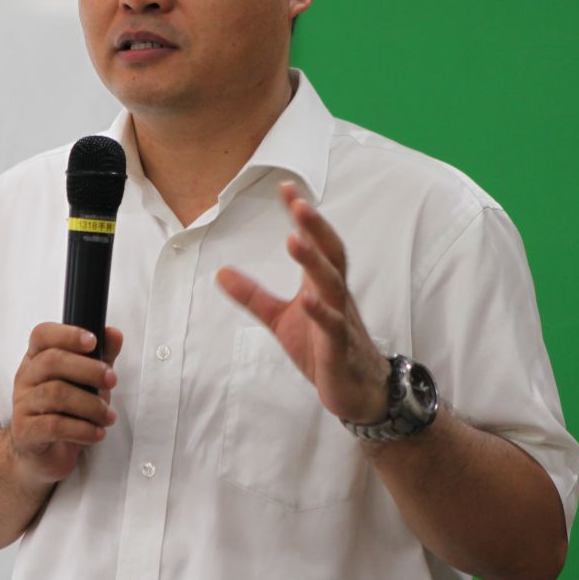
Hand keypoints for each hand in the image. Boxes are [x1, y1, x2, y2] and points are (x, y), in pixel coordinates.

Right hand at [7, 322, 123, 484]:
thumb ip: (101, 356)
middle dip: (89, 369)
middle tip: (112, 381)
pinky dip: (83, 429)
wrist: (42, 454)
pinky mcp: (26, 432)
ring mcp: (22, 405)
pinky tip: (97, 433)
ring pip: (56, 394)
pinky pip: (54, 426)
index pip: (42, 334)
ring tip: (108, 416)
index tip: (93, 341)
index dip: (68, 333)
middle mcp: (26, 378)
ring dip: (91, 405)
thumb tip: (114, 334)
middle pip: (52, 361)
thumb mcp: (87, 381)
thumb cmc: (66, 412)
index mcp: (37, 359)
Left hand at [217, 182, 390, 423]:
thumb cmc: (323, 349)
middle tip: (298, 203)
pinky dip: (321, 312)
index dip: (302, 216)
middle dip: (315, 227)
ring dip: (314, 261)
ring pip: (331, 284)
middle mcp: (335, 295)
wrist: (358, 392)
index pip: (314, 241)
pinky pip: (332, 326)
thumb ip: (253, 295)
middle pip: (330, 253)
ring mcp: (340, 320)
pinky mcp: (339, 348)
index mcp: (321, 284)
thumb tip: (220, 272)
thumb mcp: (280, 319)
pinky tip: (306, 300)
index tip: (286, 187)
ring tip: (294, 239)